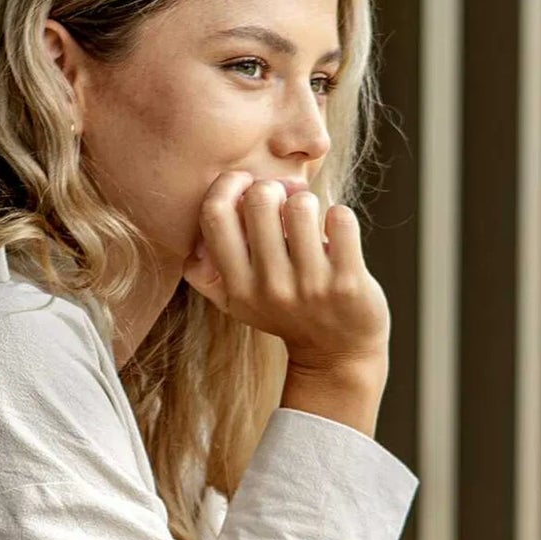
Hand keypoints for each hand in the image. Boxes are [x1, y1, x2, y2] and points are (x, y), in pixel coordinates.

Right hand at [183, 173, 389, 378]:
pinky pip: (340, 218)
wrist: (338, 355)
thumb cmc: (287, 313)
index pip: (214, 214)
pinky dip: (339, 216)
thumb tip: (193, 241)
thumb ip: (206, 274)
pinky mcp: (347, 282)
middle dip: (275, 189)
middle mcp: (271, 288)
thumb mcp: (239, 303)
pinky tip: (337, 234)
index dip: (229, 185)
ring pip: (301, 204)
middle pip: (260, 198)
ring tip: (311, 223)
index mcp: (238, 287)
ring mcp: (311, 286)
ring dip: (308, 202)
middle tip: (285, 204)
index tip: (246, 185)